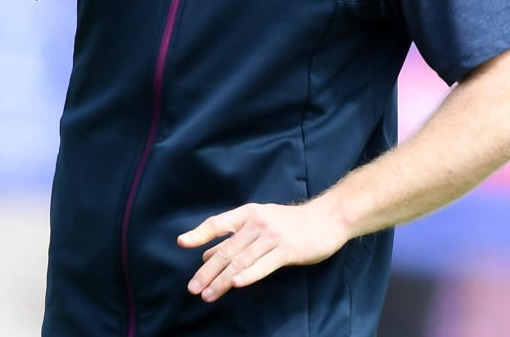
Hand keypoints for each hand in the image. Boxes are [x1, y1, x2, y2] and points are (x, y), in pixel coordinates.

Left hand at [176, 199, 348, 302]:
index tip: (182, 243)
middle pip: (227, 250)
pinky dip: (248, 275)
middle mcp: (257, 223)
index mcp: (248, 214)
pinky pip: (264, 265)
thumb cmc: (291, 223)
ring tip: (208, 295)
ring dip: (222, 280)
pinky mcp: (287, 250)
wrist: (327, 218)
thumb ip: (234, 238)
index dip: (200, 234)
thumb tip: (206, 254)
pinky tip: (235, 284)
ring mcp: (272, 236)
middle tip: (193, 288)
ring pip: (241, 261)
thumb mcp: (260, 223)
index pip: (218, 223)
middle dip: (207, 272)